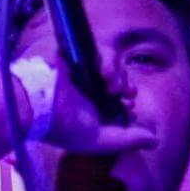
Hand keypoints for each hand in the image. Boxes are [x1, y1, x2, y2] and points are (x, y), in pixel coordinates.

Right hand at [11, 40, 155, 155]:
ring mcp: (79, 65)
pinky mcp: (75, 50)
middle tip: (127, 94)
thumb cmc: (61, 126)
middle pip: (116, 74)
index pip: (114, 92)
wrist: (34, 106)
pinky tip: (105, 76)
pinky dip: (108, 61)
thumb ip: (127, 140)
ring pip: (111, 60)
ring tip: (114, 87)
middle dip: (126, 84)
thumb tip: (155, 140)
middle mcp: (84, 82)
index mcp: (87, 101)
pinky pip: (100, 49)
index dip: (127, 97)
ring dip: (119, 74)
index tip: (129, 104)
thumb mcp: (99, 139)